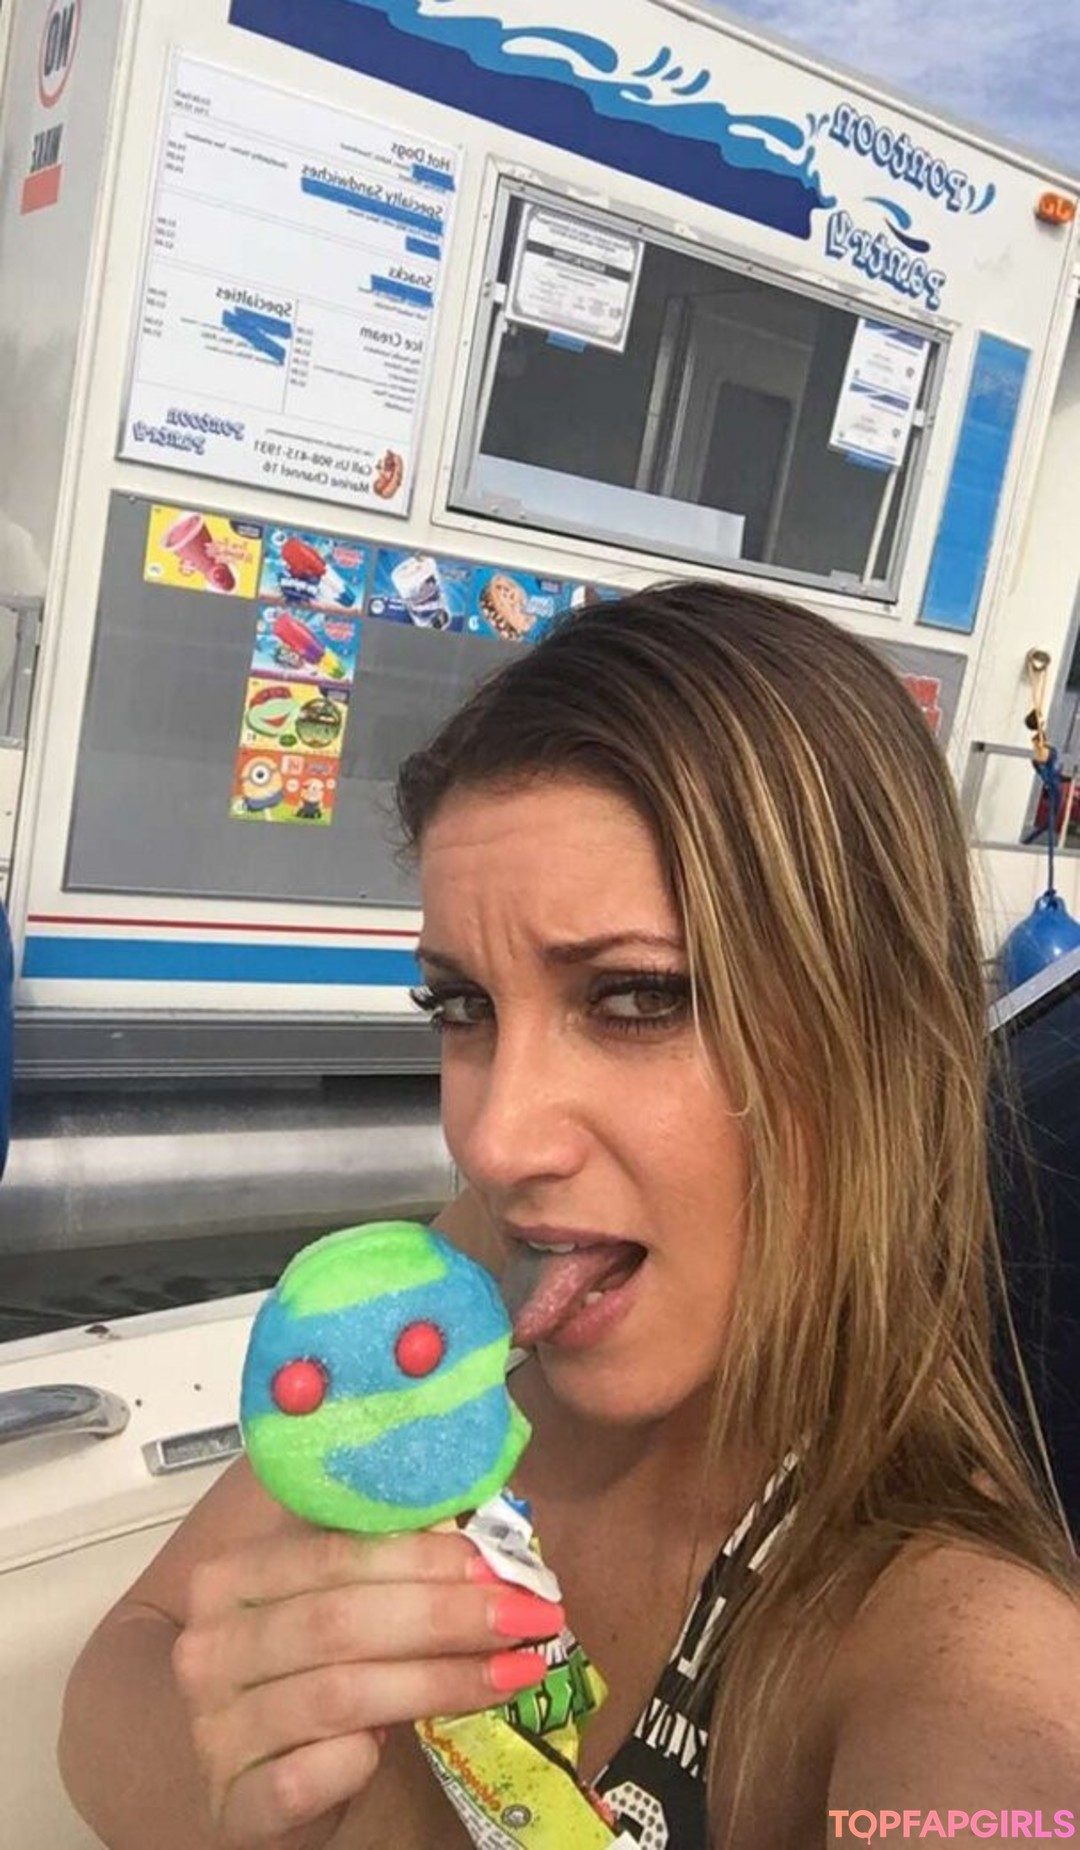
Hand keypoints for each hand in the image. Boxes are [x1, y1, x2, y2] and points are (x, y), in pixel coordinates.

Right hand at [172, 1523, 561, 1847]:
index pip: (336, 1553)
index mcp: (233, 1578)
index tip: (500, 1566)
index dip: (424, 1558)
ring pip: (337, 1695)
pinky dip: (357, 1761)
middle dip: (447, 1615)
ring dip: (438, 1683)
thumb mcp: (335, 1608)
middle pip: (340, 1620)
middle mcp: (211, 1647)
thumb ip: (385, 1568)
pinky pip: (303, 1777)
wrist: (250, 1779)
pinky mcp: (233, 1804)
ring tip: (514, 1673)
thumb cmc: (306, 1676)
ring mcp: (215, 1729)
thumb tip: (482, 1539)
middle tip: (529, 1616)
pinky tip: (400, 1748)